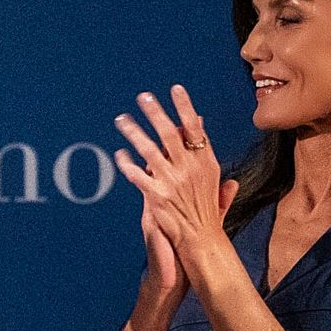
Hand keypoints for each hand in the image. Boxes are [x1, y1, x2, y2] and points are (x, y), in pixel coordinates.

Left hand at [114, 86, 237, 275]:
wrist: (201, 241)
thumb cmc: (206, 212)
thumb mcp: (213, 179)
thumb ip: (204, 152)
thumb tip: (200, 124)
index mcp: (206, 163)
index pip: (195, 128)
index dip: (185, 107)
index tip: (175, 88)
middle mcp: (190, 169)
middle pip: (170, 133)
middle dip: (155, 112)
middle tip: (143, 96)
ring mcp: (173, 182)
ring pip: (149, 150)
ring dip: (133, 132)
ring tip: (121, 119)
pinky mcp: (157, 197)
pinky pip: (137, 175)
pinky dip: (126, 164)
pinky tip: (117, 154)